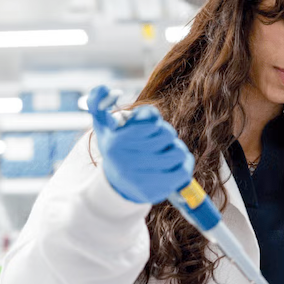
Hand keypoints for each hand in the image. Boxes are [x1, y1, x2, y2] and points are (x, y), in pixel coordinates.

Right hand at [87, 85, 194, 204]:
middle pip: (167, 133)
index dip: (154, 121)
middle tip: (158, 141)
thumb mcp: (104, 124)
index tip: (149, 127)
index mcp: (116, 140)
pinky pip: (184, 172)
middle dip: (166, 134)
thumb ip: (98, 101)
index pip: (152, 120)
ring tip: (166, 152)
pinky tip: (175, 164)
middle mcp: (127, 160)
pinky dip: (184, 165)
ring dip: (176, 149)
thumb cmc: (116, 146)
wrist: (116, 184)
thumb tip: (107, 90)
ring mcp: (141, 177)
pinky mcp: (155, 192)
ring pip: (178, 152)